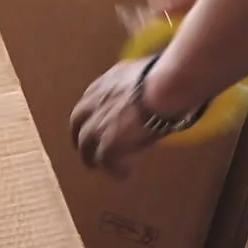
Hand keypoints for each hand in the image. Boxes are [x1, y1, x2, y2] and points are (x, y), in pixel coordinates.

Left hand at [70, 58, 160, 177]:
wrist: (167, 86)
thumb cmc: (169, 76)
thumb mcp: (147, 73)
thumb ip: (142, 83)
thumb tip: (155, 88)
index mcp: (107, 81)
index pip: (89, 99)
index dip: (90, 113)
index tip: (94, 120)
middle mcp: (97, 101)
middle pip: (78, 123)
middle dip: (80, 136)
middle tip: (87, 147)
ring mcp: (99, 123)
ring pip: (86, 146)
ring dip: (91, 158)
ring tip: (97, 166)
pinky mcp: (108, 142)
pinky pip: (105, 161)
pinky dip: (113, 169)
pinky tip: (123, 174)